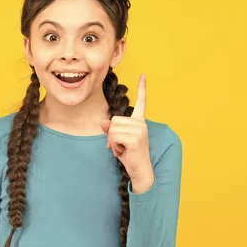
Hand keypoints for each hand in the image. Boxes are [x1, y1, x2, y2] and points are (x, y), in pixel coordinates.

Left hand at [100, 74, 154, 192]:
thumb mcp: (118, 141)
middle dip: (111, 135)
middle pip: (114, 120)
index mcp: (139, 122)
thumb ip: (111, 129)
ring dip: (112, 141)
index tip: (143, 75)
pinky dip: (114, 145)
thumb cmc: (130, 156)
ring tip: (121, 149)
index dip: (142, 88)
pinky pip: (114, 136)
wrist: (140, 172)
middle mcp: (141, 124)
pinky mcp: (135, 138)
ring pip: (112, 128)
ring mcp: (139, 130)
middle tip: (118, 146)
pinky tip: (122, 152)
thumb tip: (103, 122)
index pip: (141, 102)